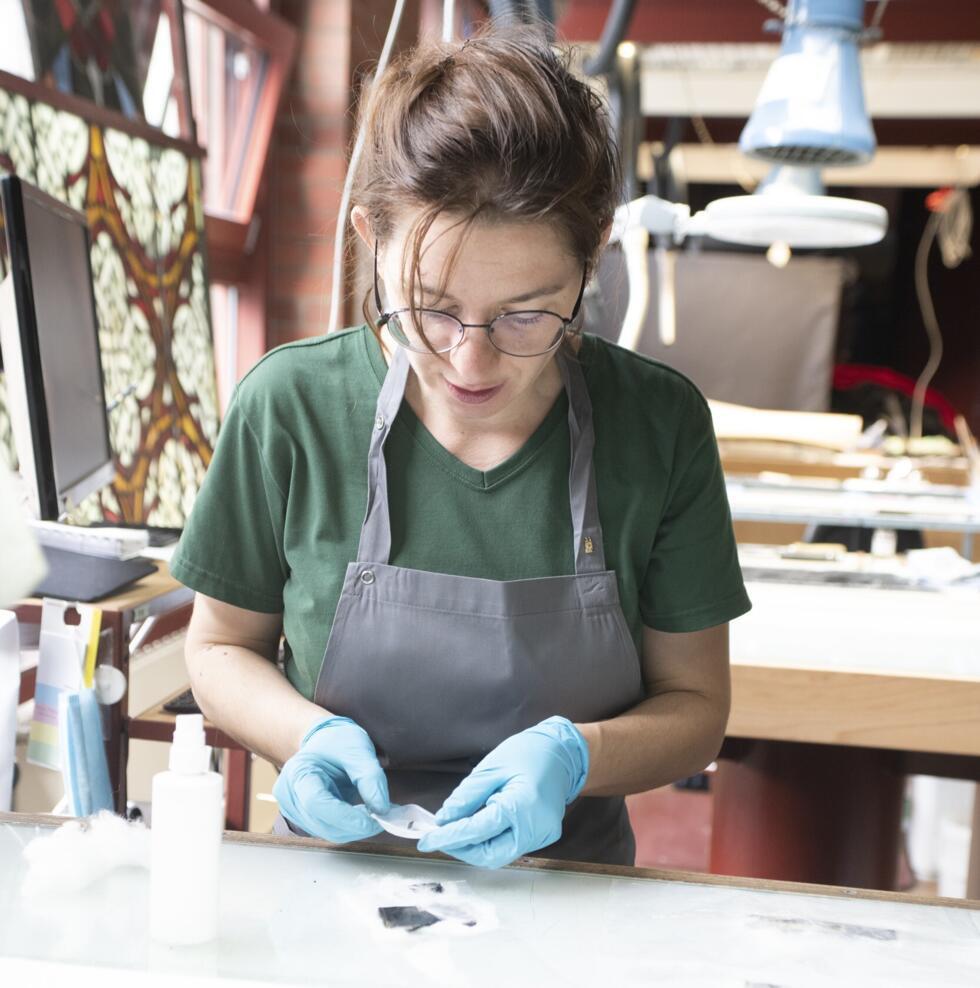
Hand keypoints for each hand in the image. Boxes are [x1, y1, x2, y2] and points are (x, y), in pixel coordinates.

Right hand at [273, 715, 389, 842]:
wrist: (324, 742)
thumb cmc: (337, 741)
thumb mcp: (357, 748)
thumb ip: (370, 776)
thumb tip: (381, 808)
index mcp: (298, 772)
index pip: (316, 802)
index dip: (345, 816)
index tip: (373, 819)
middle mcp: (290, 796)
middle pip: (322, 823)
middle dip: (356, 825)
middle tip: (383, 817)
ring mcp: (296, 811)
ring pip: (328, 832)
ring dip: (355, 828)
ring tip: (375, 813)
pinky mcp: (308, 820)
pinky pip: (331, 830)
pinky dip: (350, 827)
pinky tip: (363, 815)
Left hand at [416, 716, 588, 867]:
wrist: (563, 752)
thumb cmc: (529, 752)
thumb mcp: (492, 767)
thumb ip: (467, 796)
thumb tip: (445, 819)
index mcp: (522, 805)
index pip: (477, 831)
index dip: (449, 837)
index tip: (427, 840)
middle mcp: (535, 827)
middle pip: (490, 854)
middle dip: (462, 849)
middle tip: (440, 837)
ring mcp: (543, 835)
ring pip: (500, 854)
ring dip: (475, 846)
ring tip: (457, 830)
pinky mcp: (544, 836)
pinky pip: (512, 846)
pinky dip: (492, 840)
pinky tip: (480, 826)